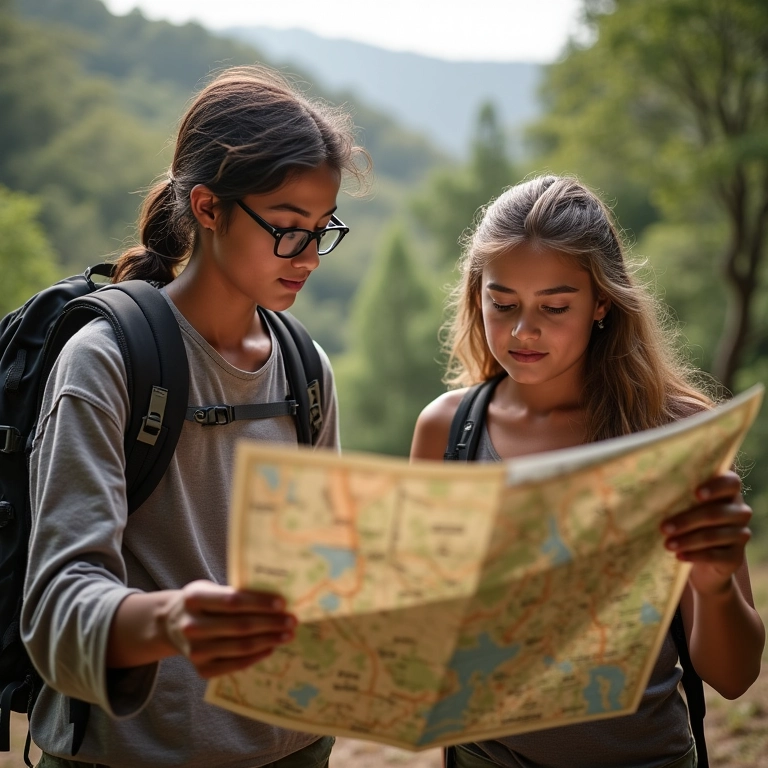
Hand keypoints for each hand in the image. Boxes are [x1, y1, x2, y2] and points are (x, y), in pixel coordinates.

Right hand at [161, 580, 295, 677]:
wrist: (173, 625)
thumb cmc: (203, 602)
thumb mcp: (211, 589)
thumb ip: (236, 593)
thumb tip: (277, 600)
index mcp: (194, 598)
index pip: (233, 601)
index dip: (260, 603)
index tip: (283, 603)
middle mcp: (191, 626)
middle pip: (240, 626)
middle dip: (271, 623)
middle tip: (292, 620)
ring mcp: (195, 651)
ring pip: (241, 646)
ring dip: (269, 640)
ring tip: (287, 634)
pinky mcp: (201, 669)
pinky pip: (236, 665)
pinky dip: (257, 656)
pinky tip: (271, 647)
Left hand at [661, 471, 751, 595]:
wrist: (704, 558)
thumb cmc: (688, 521)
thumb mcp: (683, 505)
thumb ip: (675, 494)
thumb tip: (646, 488)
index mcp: (728, 491)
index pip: (730, 482)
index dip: (715, 487)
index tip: (696, 494)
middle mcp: (739, 511)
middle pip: (716, 513)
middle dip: (687, 520)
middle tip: (663, 528)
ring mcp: (740, 534)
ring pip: (713, 536)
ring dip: (687, 540)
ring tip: (667, 545)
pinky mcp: (736, 556)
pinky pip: (715, 555)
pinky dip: (695, 555)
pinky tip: (678, 555)